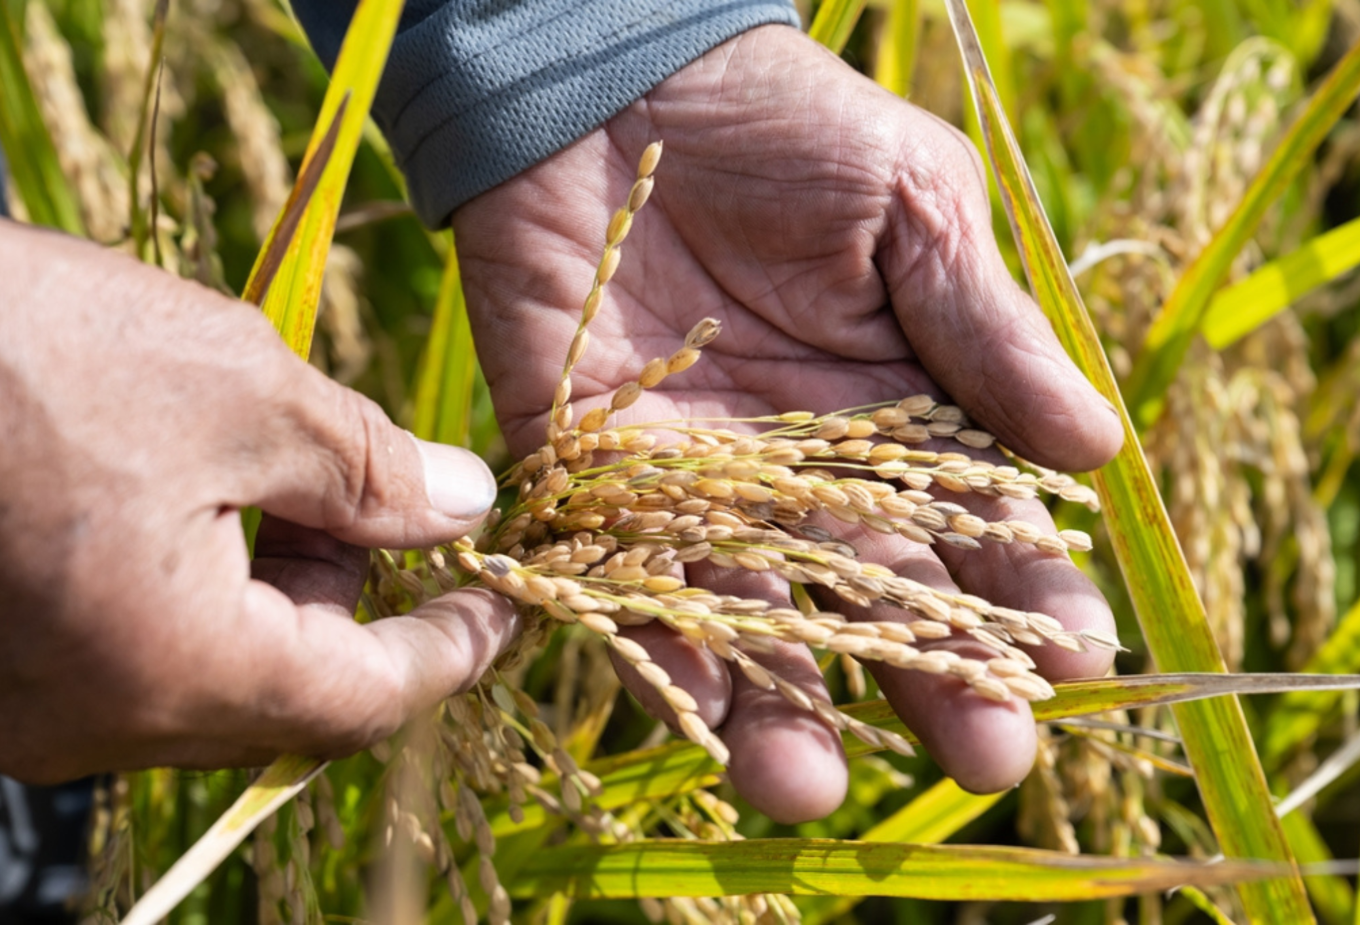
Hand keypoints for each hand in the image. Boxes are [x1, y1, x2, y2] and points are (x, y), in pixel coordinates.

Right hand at [0, 220, 517, 783]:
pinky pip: (130, 656)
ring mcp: (26, 704)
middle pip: (287, 693)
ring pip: (208, 675)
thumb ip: (373, 471)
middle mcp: (93, 719)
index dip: (452, 650)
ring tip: (274, 476)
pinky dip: (195, 593)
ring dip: (274, 592)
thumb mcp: (242, 393)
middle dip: (353, 601)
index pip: (366, 701)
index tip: (503, 606)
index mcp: (174, 669)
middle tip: (372, 500)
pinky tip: (192, 496)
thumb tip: (462, 506)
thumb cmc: (26, 352)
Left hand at [453, 26, 1122, 821]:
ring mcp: (697, 487)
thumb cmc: (789, 127)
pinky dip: (643, 644)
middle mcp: (803, 474)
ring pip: (747, 620)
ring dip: (776, 706)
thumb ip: (985, 330)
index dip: (1029, 594)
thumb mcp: (913, 209)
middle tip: (986, 758)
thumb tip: (1098, 449)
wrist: (621, 81)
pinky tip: (683, 710)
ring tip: (804, 784)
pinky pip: (618, 578)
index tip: (1077, 660)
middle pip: (872, 601)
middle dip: (929, 682)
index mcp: (899, 415)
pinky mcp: (590, 476)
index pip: (978, 527)